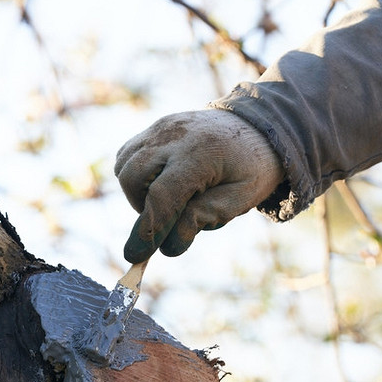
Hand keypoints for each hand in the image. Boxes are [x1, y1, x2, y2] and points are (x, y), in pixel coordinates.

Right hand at [115, 109, 283, 262]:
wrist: (257, 126)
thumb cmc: (251, 167)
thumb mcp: (241, 198)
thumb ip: (205, 217)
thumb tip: (169, 245)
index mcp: (202, 152)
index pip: (162, 195)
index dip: (148, 229)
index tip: (136, 255)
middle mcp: (175, 135)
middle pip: (133, 177)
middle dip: (141, 208)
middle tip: (168, 218)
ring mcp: (161, 128)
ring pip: (124, 166)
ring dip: (135, 193)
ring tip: (167, 199)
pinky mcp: (154, 128)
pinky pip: (127, 156)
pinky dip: (134, 177)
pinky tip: (159, 183)